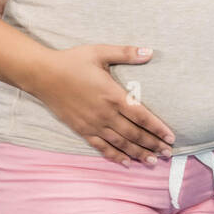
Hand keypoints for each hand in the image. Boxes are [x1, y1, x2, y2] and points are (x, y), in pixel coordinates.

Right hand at [27, 45, 176, 165]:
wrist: (42, 74)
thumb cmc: (73, 61)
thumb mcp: (100, 52)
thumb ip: (126, 52)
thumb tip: (150, 51)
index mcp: (112, 94)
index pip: (141, 115)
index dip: (157, 128)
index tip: (171, 137)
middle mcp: (104, 113)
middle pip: (134, 133)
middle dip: (153, 144)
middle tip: (168, 153)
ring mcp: (92, 123)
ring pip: (120, 143)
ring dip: (137, 153)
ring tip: (153, 161)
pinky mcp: (81, 129)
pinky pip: (101, 146)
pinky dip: (115, 156)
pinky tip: (126, 162)